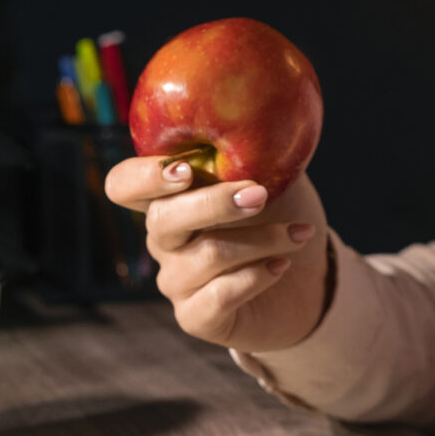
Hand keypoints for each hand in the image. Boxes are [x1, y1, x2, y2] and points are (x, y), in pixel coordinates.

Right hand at [104, 157, 329, 350]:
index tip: (185, 169)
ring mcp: (176, 281)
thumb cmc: (283, 217)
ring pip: (204, 256)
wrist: (310, 281)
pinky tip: (282, 265)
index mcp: (170, 198)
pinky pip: (217, 297)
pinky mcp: (196, 317)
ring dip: (260, 240)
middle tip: (260, 195)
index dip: (143, 177)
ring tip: (299, 234)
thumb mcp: (273, 175)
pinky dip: (255, 278)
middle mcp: (164, 240)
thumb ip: (256, 150)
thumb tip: (262, 118)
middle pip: (162, 219)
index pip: (123, 184)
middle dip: (213, 204)